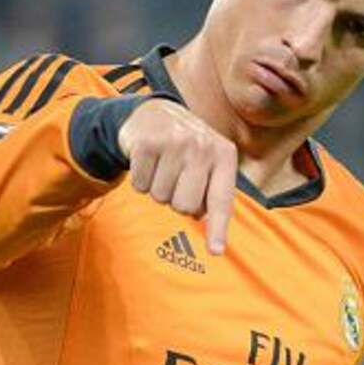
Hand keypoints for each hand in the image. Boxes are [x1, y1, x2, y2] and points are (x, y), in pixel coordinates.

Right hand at [117, 98, 237, 254]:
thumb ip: (211, 191)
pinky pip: (140, 185)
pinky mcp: (147, 143)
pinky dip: (140, 180)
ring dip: (156, 188)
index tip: (215, 251)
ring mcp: (175, 142)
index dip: (217, 228)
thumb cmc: (185, 148)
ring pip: (160, 197)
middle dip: (175, 200)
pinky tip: (146, 162)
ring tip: (161, 167)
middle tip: (174, 179)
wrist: (154, 113)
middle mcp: (202, 146)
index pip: (221, 200)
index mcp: (223, 155)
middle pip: (184, 206)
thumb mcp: (207, 162)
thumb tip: (201, 218)